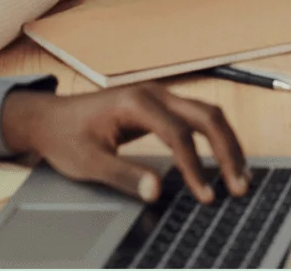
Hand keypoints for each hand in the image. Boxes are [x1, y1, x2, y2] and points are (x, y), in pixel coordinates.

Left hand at [1, 84, 247, 205]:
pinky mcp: (162, 106)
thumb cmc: (66, 138)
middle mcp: (154, 93)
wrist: (50, 118)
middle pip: (206, 116)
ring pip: (208, 114)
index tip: (206, 196)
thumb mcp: (88, 162)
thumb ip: (124, 176)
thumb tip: (157, 192)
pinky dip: (215, 140)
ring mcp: (160, 96)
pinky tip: (223, 163)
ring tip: (240, 178)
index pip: (178, 134)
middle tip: (239, 186)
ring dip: (227, 144)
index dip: (195, 167)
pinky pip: (197, 119)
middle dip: (227, 151)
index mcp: (135, 103)